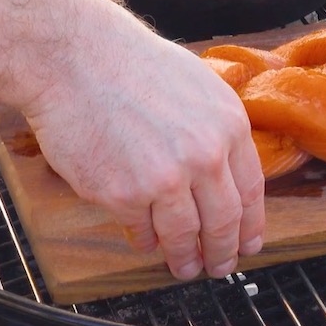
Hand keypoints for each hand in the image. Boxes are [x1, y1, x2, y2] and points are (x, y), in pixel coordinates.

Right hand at [21, 16, 265, 280]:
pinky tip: (145, 240)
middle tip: (219, 266)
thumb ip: (216, 128)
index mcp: (228, 126)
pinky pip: (142, 230)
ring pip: (184, 235)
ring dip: (185, 258)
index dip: (250, 225)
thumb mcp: (198, 86)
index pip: (251, 191)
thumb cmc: (129, 64)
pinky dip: (145, 239)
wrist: (75, 59)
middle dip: (222, 252)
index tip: (248, 243)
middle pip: (223, 222)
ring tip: (184, 267)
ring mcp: (165, 179)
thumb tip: (225, 169)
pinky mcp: (124, 195)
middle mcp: (205, 156)